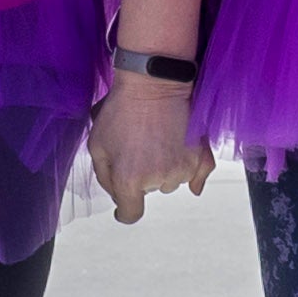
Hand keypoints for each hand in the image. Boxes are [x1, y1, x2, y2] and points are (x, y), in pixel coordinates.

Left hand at [91, 72, 208, 220]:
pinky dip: (190, 171)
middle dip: (142, 175)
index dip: (125, 211)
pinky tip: (180, 155)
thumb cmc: (122, 110)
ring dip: (164, 168)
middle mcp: (158, 179)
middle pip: (150, 191)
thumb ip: (105, 177)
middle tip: (138, 146)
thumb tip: (119, 196)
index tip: (125, 208)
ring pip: (171, 181)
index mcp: (129, 179)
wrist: (154, 83)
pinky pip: (197, 176)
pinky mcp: (200, 157)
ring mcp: (182, 169)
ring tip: (156, 138)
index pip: (131, 213)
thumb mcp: (96, 144)